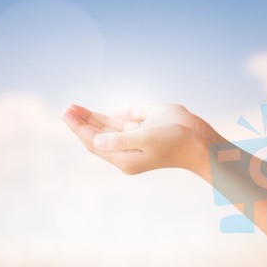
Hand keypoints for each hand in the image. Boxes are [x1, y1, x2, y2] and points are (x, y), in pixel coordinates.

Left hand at [62, 103, 214, 176]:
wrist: (200, 141)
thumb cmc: (175, 139)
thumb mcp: (147, 139)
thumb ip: (120, 140)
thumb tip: (96, 140)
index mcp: (125, 158)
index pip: (94, 143)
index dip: (79, 128)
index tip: (66, 114)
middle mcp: (125, 152)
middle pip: (96, 137)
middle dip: (81, 122)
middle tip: (66, 108)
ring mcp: (132, 141)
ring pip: (105, 130)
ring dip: (90, 119)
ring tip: (73, 108)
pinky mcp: (140, 132)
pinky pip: (118, 124)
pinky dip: (105, 118)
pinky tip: (93, 114)